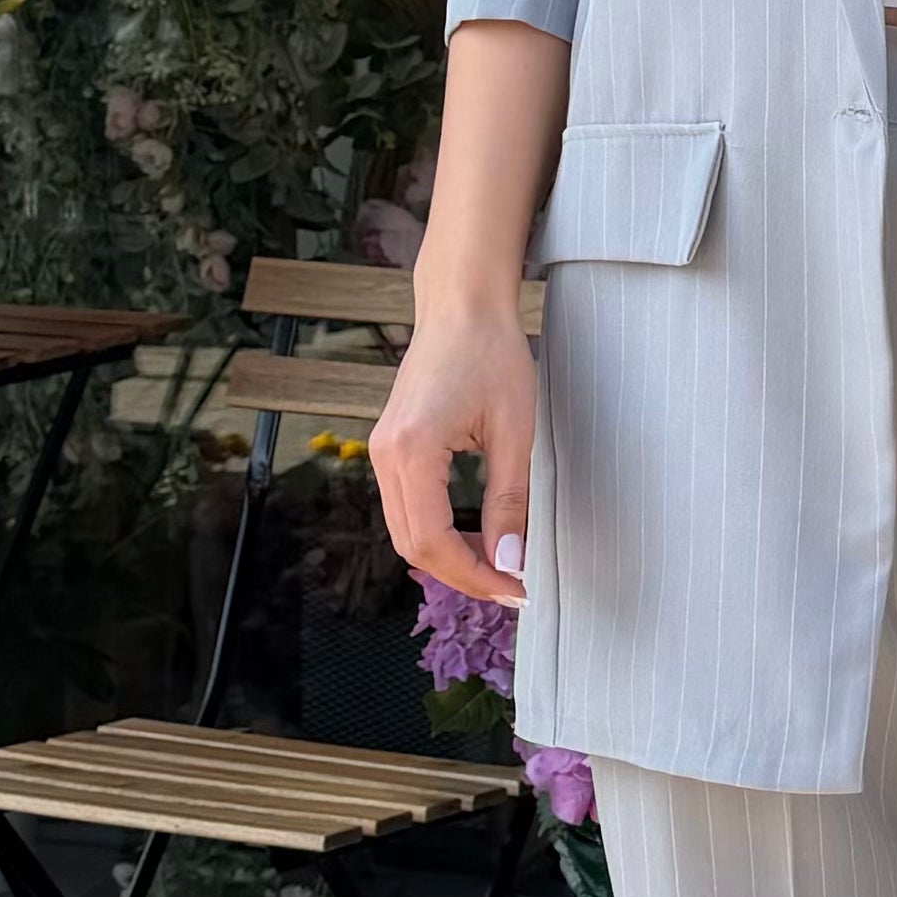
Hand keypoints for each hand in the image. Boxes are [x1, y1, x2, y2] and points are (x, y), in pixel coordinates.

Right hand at [371, 310, 535, 611]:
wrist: (461, 305)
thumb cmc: (492, 353)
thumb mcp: (514, 432)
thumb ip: (509, 502)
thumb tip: (509, 561)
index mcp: (412, 451)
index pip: (434, 542)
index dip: (474, 576)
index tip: (515, 590)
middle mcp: (384, 455)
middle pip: (412, 545)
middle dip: (460, 575)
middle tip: (511, 587)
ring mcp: (381, 451)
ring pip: (405, 531)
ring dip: (448, 557)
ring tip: (498, 567)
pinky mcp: (389, 447)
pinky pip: (405, 508)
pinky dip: (436, 532)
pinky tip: (474, 538)